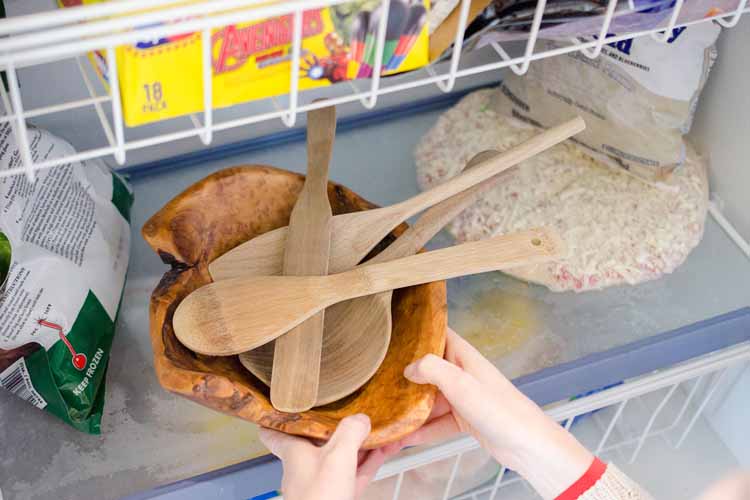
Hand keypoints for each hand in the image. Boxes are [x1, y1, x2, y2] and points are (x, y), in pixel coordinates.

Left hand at [260, 414, 396, 499]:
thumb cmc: (319, 498)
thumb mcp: (337, 456)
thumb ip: (350, 432)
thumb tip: (361, 419)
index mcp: (295, 453)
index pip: (276, 432)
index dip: (278, 417)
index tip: (284, 404)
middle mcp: (305, 467)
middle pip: (319, 441)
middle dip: (337, 427)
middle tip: (350, 411)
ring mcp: (323, 483)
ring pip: (341, 456)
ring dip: (360, 443)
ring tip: (379, 428)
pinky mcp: (339, 496)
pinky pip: (355, 473)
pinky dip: (369, 461)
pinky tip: (385, 451)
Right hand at [394, 328, 593, 499]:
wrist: (527, 444)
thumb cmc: (500, 409)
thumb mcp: (461, 384)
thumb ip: (432, 368)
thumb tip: (408, 367)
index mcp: (463, 356)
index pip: (437, 333)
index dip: (416, 331)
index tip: (392, 332)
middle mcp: (461, 372)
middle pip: (427, 368)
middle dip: (405, 374)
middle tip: (378, 378)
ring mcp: (462, 397)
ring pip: (429, 397)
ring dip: (411, 406)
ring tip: (387, 411)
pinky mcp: (464, 419)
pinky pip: (436, 421)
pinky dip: (422, 429)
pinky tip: (404, 436)